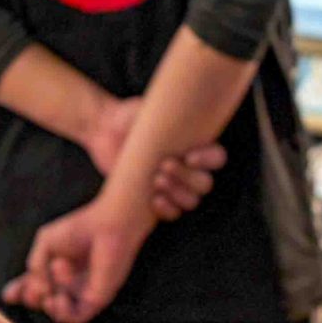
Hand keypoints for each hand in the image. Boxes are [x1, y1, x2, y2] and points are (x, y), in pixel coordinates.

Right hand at [1, 194, 152, 322]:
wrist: (107, 224)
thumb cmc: (79, 229)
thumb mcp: (46, 244)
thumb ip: (34, 266)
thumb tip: (35, 291)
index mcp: (53, 270)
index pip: (32, 287)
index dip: (18, 293)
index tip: (9, 293)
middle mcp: (67, 284)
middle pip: (42, 303)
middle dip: (32, 298)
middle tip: (33, 286)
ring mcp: (81, 294)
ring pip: (57, 314)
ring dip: (47, 304)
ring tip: (48, 290)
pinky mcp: (96, 300)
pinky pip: (76, 318)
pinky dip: (62, 312)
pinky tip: (59, 296)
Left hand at [80, 96, 228, 221]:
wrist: (104, 131)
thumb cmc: (130, 116)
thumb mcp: (152, 108)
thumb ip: (169, 111)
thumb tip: (181, 110)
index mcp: (194, 145)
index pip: (217, 158)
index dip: (208, 160)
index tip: (188, 155)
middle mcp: (188, 167)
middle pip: (204, 183)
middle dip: (187, 177)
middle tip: (164, 166)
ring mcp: (173, 186)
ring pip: (191, 200)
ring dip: (178, 194)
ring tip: (155, 180)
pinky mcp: (157, 200)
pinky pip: (173, 213)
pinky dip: (167, 209)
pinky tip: (153, 199)